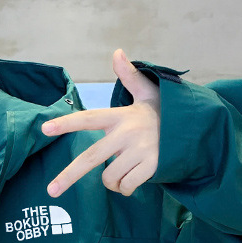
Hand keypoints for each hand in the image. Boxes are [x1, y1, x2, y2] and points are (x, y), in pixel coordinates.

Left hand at [41, 49, 160, 197]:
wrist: (195, 129)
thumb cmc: (163, 113)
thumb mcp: (147, 92)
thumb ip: (129, 76)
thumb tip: (117, 52)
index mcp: (122, 115)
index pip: (89, 118)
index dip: (67, 123)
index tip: (45, 129)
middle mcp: (128, 133)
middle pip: (92, 158)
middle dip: (69, 176)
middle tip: (51, 190)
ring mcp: (140, 151)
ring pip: (110, 177)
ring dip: (112, 182)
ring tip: (123, 172)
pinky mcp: (152, 166)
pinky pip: (126, 186)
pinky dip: (126, 189)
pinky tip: (133, 180)